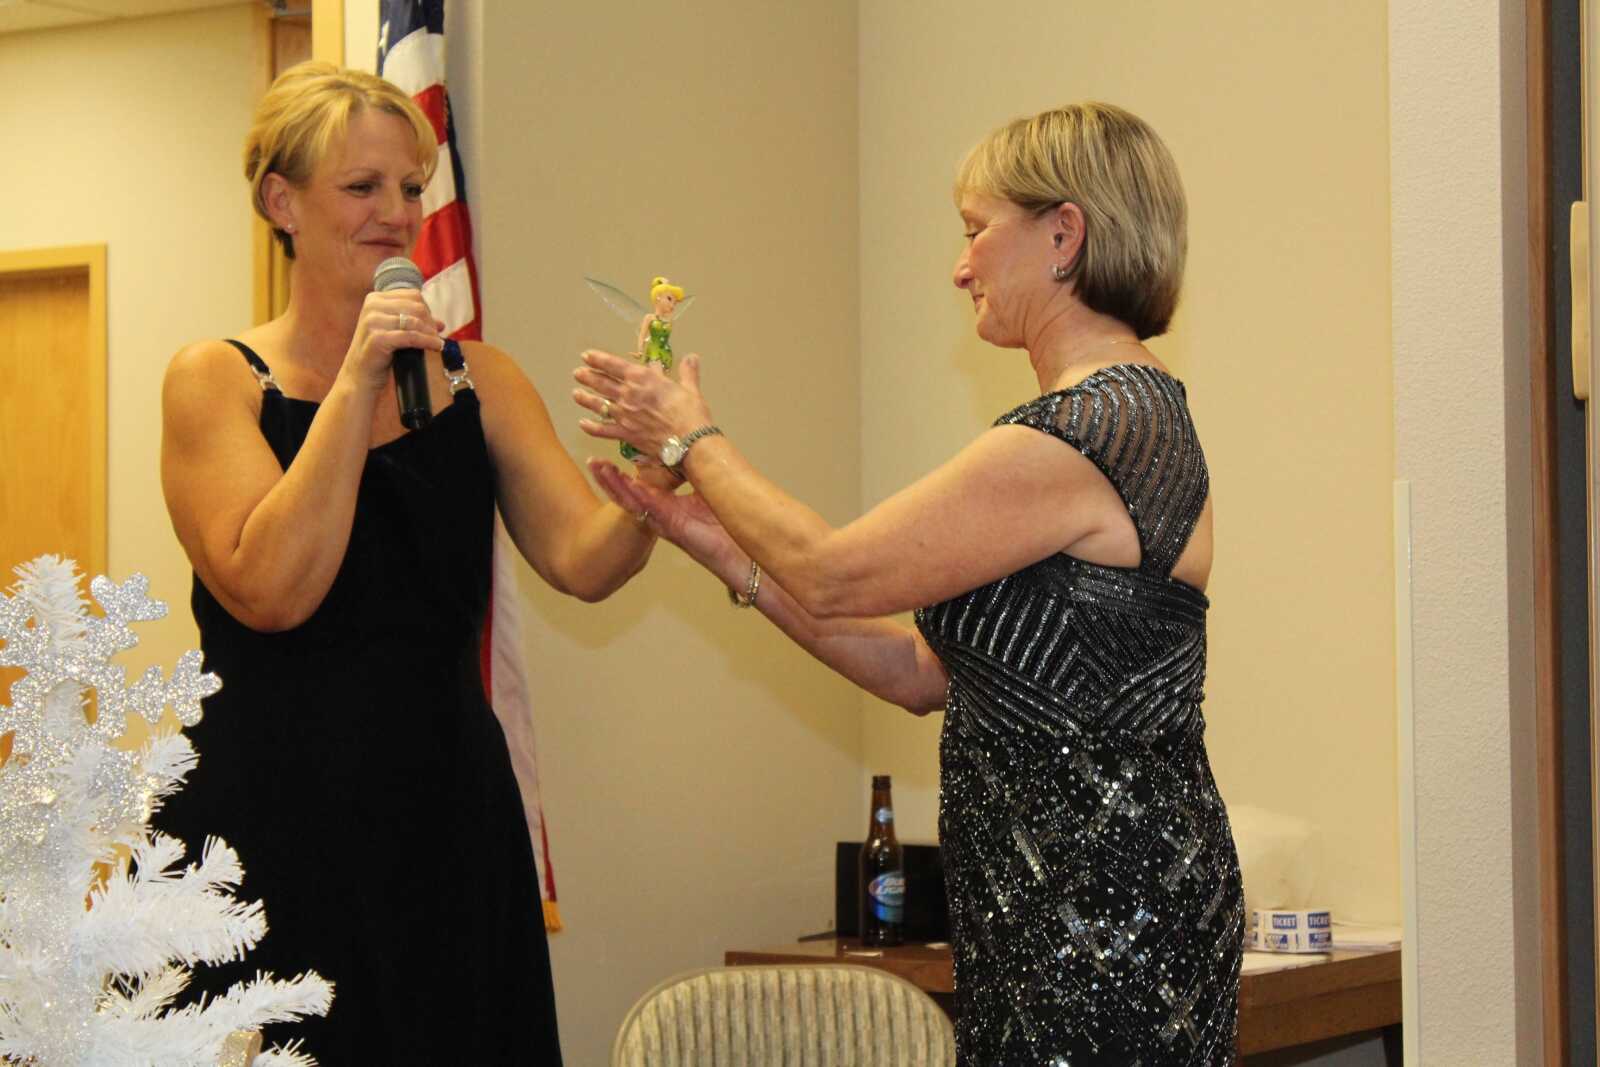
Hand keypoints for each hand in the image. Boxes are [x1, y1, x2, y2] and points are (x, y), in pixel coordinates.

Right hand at [343, 289, 446, 392]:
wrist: (359, 377)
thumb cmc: (378, 354)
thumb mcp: (394, 332)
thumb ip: (413, 323)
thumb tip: (440, 324)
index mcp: (375, 299)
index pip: (413, 295)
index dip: (427, 310)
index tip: (433, 325)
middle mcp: (372, 306)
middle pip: (416, 306)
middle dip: (430, 322)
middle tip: (436, 336)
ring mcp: (373, 321)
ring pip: (415, 321)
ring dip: (430, 333)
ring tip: (438, 343)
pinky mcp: (378, 338)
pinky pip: (411, 336)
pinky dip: (427, 341)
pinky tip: (436, 347)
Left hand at [573, 349, 712, 465]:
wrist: (689, 441)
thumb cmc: (691, 414)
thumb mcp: (691, 388)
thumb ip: (687, 372)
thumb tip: (691, 358)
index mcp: (643, 379)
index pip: (614, 365)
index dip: (598, 359)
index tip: (587, 356)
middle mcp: (629, 394)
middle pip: (602, 383)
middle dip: (588, 377)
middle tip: (578, 374)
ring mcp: (625, 415)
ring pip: (599, 404)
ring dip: (585, 398)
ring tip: (576, 394)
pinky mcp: (625, 434)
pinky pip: (603, 430)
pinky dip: (592, 427)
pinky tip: (583, 424)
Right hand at [586, 458, 732, 566]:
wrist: (737, 552)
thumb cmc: (723, 526)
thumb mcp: (704, 494)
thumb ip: (693, 477)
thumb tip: (691, 454)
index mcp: (668, 505)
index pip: (639, 486)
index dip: (624, 474)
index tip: (609, 458)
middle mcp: (661, 514)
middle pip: (627, 494)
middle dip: (609, 479)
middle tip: (592, 462)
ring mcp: (664, 520)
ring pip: (633, 502)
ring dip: (615, 486)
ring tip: (599, 470)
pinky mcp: (673, 526)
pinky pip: (652, 508)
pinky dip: (639, 495)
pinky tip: (629, 484)